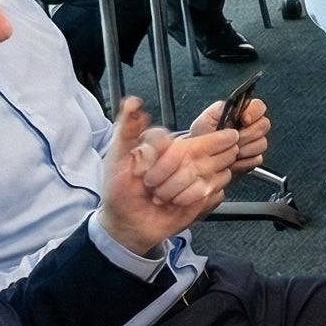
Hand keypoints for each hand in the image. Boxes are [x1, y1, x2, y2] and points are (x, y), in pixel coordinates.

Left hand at [98, 99, 238, 253]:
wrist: (128, 222)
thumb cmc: (121, 190)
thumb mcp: (117, 157)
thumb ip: (127, 129)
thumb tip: (133, 102)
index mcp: (169, 143)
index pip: (179, 140)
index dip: (163, 160)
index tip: (144, 172)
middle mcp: (188, 155)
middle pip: (195, 154)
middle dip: (170, 175)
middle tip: (151, 184)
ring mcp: (201, 173)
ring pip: (203, 173)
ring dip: (175, 189)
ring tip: (159, 195)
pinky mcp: (208, 193)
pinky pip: (208, 191)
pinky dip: (185, 199)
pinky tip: (173, 202)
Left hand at [190, 95, 269, 174]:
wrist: (200, 158)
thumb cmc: (201, 137)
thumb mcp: (206, 118)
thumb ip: (222, 108)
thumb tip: (236, 107)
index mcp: (242, 113)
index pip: (259, 106)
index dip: (253, 112)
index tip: (243, 120)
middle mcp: (251, 127)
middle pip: (264, 125)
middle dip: (247, 134)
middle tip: (232, 139)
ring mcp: (255, 142)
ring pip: (261, 143)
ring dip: (244, 149)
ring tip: (229, 150)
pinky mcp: (254, 158)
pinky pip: (257, 159)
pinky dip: (243, 161)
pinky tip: (232, 161)